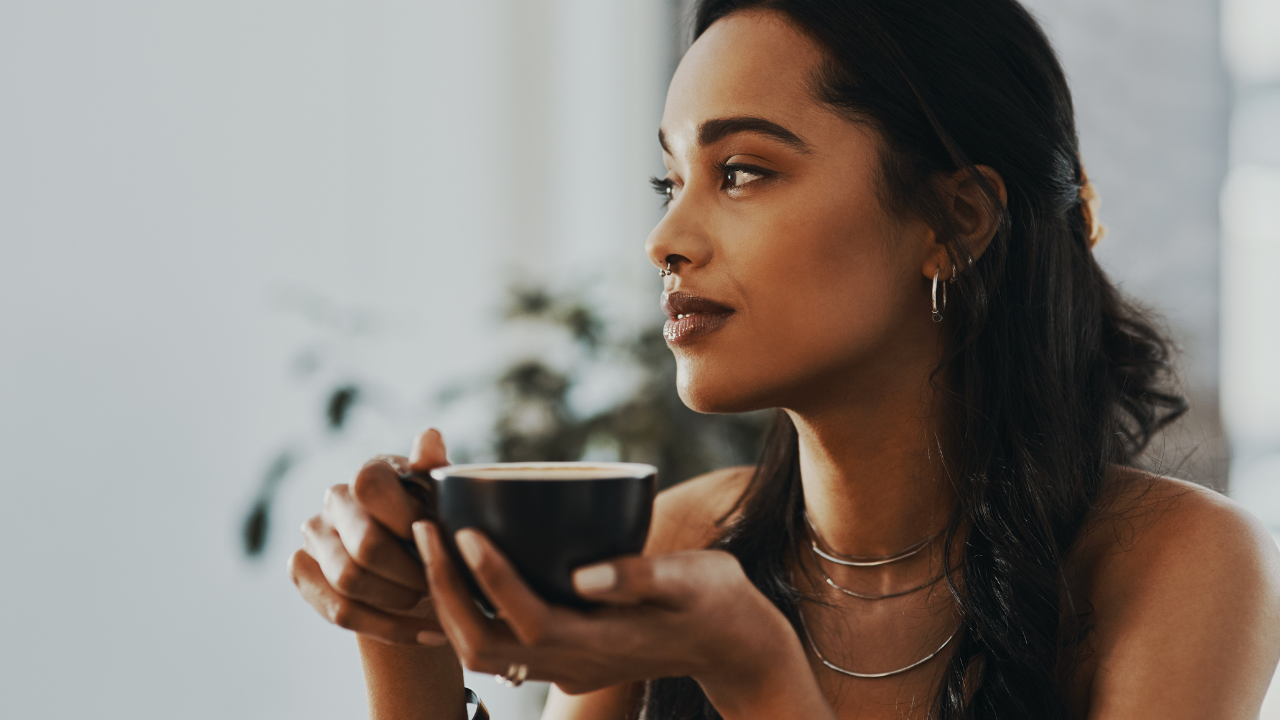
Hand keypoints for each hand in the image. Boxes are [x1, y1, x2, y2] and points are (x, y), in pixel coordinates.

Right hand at [288, 429, 448, 644]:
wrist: (414, 559)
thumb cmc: (436, 520)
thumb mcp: (446, 495)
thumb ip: (436, 468)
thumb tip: (430, 436)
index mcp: (369, 472)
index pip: (371, 489)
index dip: (410, 521)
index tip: (441, 542)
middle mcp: (334, 500)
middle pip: (364, 546)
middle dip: (410, 572)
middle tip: (440, 583)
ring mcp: (313, 536)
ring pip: (350, 582)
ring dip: (400, 601)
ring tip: (432, 603)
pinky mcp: (302, 571)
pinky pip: (340, 612)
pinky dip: (389, 629)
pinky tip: (428, 634)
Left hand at [413, 521, 827, 716]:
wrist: (736, 648)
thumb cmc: (720, 603)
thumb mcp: (694, 580)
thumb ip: (641, 577)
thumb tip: (586, 574)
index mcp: (601, 643)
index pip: (527, 617)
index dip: (489, 577)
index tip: (463, 529)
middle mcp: (574, 662)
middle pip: (484, 645)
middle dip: (445, 590)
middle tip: (425, 529)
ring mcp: (567, 665)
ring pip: (484, 650)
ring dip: (448, 602)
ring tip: (429, 544)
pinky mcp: (567, 654)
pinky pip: (500, 643)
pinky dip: (468, 611)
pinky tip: (454, 574)